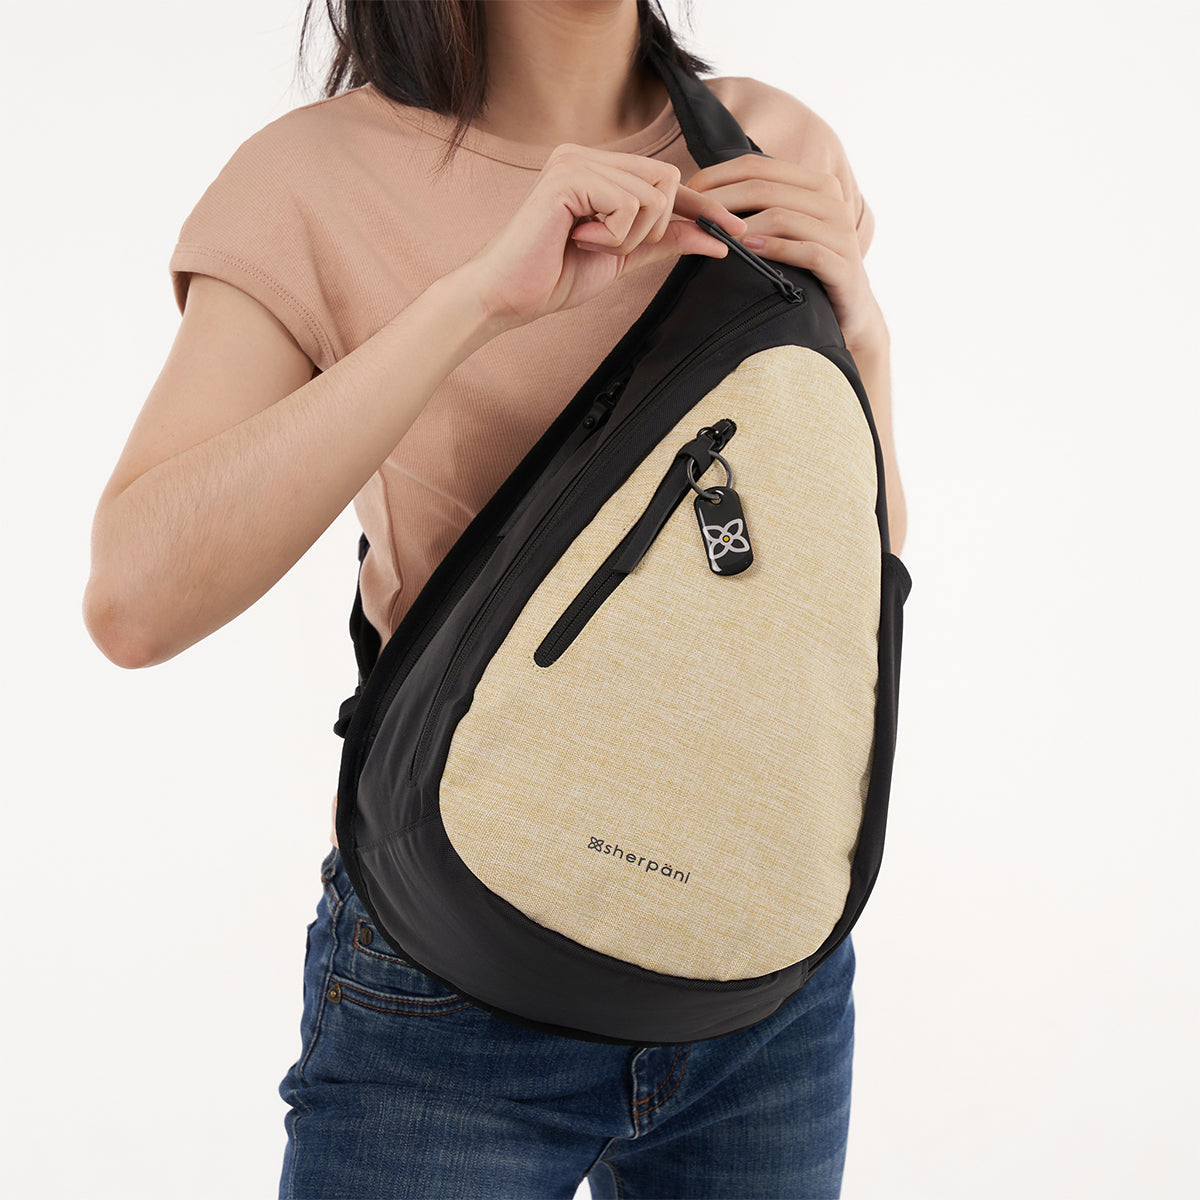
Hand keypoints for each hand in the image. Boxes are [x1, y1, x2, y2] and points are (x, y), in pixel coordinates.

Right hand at [463, 143, 747, 330]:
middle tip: (612, 247)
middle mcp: (586, 155)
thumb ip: (664, 241)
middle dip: (655, 227)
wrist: (507, 298)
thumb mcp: (621, 258)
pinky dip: (614, 235)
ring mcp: (576, 160)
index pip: (667, 182)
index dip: (704, 208)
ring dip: (632, 235)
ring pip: (654, 194)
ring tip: (590, 245)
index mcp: (598, 170)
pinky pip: (629, 204)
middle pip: (669, 181)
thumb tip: (714, 239)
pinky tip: (579, 240)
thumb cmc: (551, 277)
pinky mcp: (569, 176)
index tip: (736, 232)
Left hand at [685, 154, 882, 350]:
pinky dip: (773, 250)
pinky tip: (748, 253)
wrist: (849, 311)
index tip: (688, 197)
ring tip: (712, 239)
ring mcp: (841, 232)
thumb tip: (702, 197)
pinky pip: (805, 251)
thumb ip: (758, 208)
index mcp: (815, 183)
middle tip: (691, 219)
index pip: (757, 166)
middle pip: (764, 188)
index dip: (717, 177)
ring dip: (741, 227)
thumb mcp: (785, 231)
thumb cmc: (807, 269)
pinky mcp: (844, 265)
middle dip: (720, 202)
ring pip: (782, 216)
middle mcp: (832, 199)